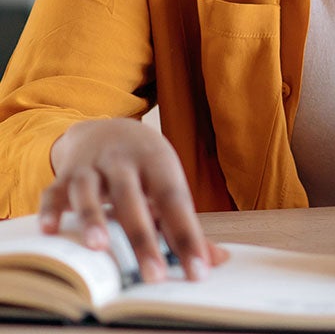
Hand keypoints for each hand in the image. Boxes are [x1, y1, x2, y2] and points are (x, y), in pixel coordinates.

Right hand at [42, 118, 227, 281]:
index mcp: (158, 162)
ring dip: (93, 217)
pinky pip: (53, 191)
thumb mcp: (167, 183)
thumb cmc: (144, 165)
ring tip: (99, 248)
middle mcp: (124, 161)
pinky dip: (50, 210)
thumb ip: (184, 223)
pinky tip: (49, 231)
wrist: (107, 128)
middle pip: (133, 198)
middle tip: (154, 276)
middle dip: (143, 238)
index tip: (198, 271)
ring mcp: (92, 166)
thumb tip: (214, 260)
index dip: (187, 235)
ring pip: (90, 191)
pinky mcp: (64, 175)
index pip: (175, 200)